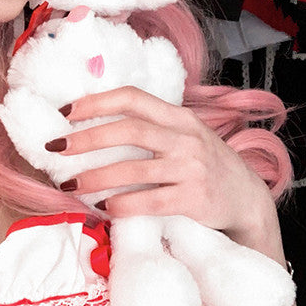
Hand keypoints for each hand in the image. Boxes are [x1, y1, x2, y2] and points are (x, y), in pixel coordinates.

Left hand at [53, 86, 275, 242]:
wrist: (248, 201)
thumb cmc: (205, 165)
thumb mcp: (185, 136)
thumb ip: (152, 127)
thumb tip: (92, 125)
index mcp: (179, 117)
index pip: (132, 98)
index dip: (95, 102)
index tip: (65, 112)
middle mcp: (186, 137)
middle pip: (129, 130)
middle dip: (87, 139)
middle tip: (57, 148)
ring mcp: (191, 168)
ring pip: (133, 168)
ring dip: (95, 177)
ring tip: (69, 184)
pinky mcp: (194, 199)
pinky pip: (149, 201)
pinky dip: (121, 204)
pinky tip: (103, 207)